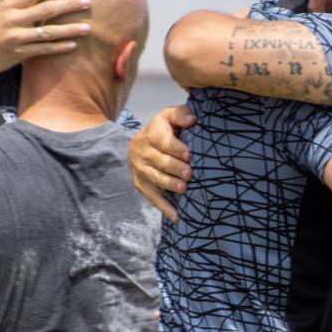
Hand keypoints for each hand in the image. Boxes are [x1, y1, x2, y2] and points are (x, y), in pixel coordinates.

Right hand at [0, 0, 92, 78]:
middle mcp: (14, 20)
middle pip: (47, 10)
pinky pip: (43, 50)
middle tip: (88, 2)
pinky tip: (74, 45)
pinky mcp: (20, 54)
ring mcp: (18, 38)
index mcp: (8, 6)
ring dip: (70, 30)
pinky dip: (59, 48)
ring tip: (88, 27)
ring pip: (49, 32)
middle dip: (69, 5)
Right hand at [129, 105, 195, 220]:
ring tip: (184, 190)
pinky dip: (163, 207)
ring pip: (154, 179)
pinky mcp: (140, 184)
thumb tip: (193, 120)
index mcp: (152, 134)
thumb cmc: (163, 129)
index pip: (162, 142)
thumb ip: (181, 114)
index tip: (188, 155)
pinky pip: (151, 196)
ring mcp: (140, 170)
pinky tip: (176, 216)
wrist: (139, 143)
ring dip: (169, 185)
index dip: (175, 148)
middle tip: (190, 174)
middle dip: (174, 168)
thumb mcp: (169, 116)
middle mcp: (142, 152)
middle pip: (159, 162)